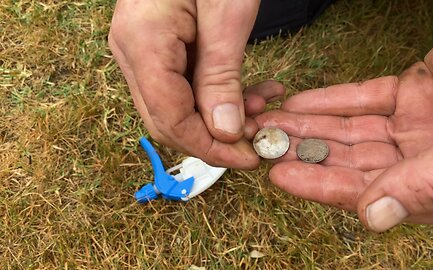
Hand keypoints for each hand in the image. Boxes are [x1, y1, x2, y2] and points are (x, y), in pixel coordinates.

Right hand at [108, 0, 281, 168]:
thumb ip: (222, 76)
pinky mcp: (156, 49)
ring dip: (220, 118)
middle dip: (215, 138)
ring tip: (261, 109)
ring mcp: (140, 51)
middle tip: (258, 139)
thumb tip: (225, 133)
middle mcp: (131, 52)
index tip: (248, 158)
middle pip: (167, 119)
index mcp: (142, 43)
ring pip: (176, 107)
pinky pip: (183, 87)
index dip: (209, 147)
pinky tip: (249, 92)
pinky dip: (216, 97)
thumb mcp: (227, 16)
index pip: (169, 118)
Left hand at [255, 6, 432, 231]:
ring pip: (352, 130)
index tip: (281, 175)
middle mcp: (427, 161)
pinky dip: (333, 99)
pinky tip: (302, 101)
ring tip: (271, 122)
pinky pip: (366, 97)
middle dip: (306, 152)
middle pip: (353, 161)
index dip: (322, 185)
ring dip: (311, 125)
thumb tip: (374, 217)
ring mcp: (421, 124)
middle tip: (263, 145)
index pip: (371, 193)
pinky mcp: (418, 89)